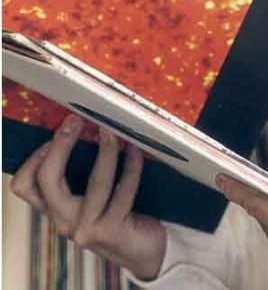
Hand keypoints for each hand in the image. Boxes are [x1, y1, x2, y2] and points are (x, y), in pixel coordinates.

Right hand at [10, 114, 166, 280]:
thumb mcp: (89, 196)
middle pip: (47, 179)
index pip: (24, 185)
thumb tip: (76, 128)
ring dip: (107, 150)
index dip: (36, 155)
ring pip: (95, 181)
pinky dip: (132, 166)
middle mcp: (64, 221)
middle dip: (62, 144)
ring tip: (114, 131)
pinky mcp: (112, 231)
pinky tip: (137, 150)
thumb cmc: (116, 214)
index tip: (60, 130)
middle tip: (77, 120)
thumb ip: (78, 174)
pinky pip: (124, 191)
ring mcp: (86, 229)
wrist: (140, 249)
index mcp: (54, 210)